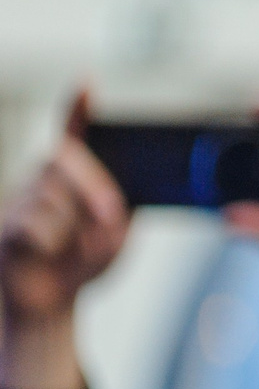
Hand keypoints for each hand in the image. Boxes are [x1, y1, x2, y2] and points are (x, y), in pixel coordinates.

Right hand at [0, 89, 128, 388]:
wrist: (49, 305)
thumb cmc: (79, 265)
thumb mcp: (112, 236)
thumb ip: (116, 209)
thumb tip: (114, 197)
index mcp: (69, 181)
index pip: (72, 136)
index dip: (77, 110)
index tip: (87, 83)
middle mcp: (38, 182)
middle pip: (62, 159)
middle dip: (92, 185)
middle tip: (111, 216)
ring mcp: (16, 202)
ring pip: (49, 194)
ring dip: (75, 225)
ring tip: (77, 249)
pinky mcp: (2, 226)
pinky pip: (31, 223)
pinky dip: (52, 242)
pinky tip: (47, 254)